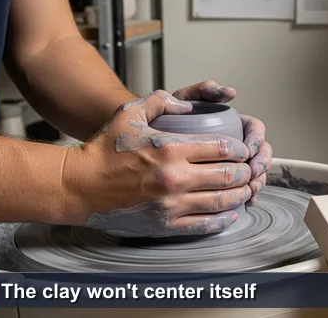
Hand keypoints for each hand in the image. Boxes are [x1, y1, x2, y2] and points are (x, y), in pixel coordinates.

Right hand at [62, 90, 252, 236]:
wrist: (78, 186)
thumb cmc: (104, 149)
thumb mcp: (131, 112)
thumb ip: (162, 101)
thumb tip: (189, 105)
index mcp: (171, 148)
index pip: (223, 148)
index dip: (241, 149)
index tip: (244, 150)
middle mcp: (175, 177)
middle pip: (229, 175)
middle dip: (246, 172)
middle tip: (249, 170)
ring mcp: (171, 204)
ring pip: (223, 201)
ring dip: (240, 195)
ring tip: (244, 189)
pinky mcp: (165, 224)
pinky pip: (205, 224)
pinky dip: (224, 219)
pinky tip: (230, 212)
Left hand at [172, 81, 271, 204]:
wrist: (141, 148)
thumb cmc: (160, 123)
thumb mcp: (182, 101)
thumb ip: (203, 91)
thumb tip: (230, 93)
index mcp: (229, 123)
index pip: (255, 130)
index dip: (257, 140)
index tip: (249, 150)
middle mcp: (233, 143)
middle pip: (261, 154)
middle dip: (260, 165)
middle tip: (251, 173)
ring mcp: (229, 165)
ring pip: (256, 174)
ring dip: (257, 182)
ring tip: (249, 190)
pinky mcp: (221, 185)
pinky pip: (241, 193)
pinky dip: (247, 198)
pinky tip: (245, 204)